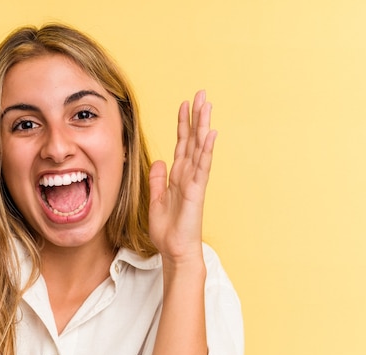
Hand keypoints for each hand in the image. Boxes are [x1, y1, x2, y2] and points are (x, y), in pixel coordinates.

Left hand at [148, 90, 216, 263]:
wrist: (175, 250)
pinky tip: (209, 134)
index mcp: (178, 176)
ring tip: (206, 104)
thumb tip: (158, 161)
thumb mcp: (157, 200)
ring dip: (202, 126)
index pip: (182, 145)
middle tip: (201, 93)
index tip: (184, 104)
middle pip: (192, 140)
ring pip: (199, 148)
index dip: (182, 125)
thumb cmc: (168, 230)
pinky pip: (202, 166)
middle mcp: (188, 175)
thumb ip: (158, 180)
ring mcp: (194, 182)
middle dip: (196, 117)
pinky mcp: (197, 191)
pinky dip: (205, 150)